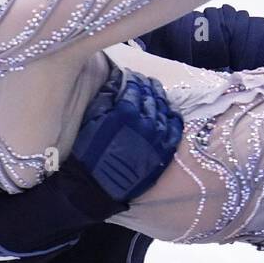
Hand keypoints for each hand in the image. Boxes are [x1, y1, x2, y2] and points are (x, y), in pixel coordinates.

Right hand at [72, 67, 184, 201]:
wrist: (97, 186)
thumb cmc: (88, 153)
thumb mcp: (92, 120)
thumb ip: (106, 97)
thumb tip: (117, 79)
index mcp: (126, 111)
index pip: (134, 86)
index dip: (132, 78)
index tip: (130, 75)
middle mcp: (146, 122)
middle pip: (151, 95)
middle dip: (146, 85)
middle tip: (143, 81)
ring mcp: (158, 137)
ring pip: (164, 109)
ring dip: (160, 97)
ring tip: (155, 91)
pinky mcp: (164, 151)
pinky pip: (174, 128)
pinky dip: (173, 116)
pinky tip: (170, 110)